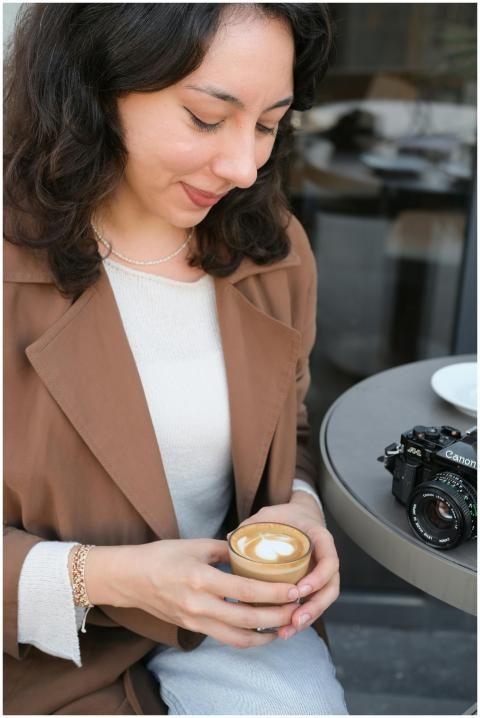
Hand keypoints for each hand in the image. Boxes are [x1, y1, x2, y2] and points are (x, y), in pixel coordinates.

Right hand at [85, 539, 299, 649]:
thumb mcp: (196, 545)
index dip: (273, 592)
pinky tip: (262, 630)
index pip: (246, 590)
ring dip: (267, 634)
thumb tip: (252, 549)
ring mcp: (196, 621)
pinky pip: (226, 639)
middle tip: (298, 607)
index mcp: (201, 578)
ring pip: (239, 637)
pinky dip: (248, 638)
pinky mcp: (193, 629)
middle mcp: (199, 604)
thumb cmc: (162, 556)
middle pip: (248, 619)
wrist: (130, 579)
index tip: (294, 588)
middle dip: (278, 615)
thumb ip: (226, 549)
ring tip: (286, 624)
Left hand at [230, 491, 339, 639]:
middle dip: (315, 607)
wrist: (298, 516)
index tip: (300, 589)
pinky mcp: (314, 583)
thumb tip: (229, 538)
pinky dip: (303, 617)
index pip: (329, 560)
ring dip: (309, 617)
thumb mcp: (270, 514)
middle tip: (295, 620)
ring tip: (288, 631)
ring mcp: (322, 572)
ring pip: (324, 599)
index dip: (318, 577)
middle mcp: (326, 557)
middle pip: (330, 587)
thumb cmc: (285, 515)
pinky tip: (286, 629)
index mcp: (320, 538)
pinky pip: (313, 602)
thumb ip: (253, 524)